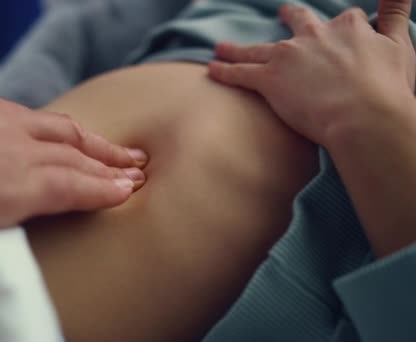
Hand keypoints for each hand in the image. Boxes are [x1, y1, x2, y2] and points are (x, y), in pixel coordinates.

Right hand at [0, 38, 147, 253]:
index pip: (25, 120)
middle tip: (128, 158)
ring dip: (108, 170)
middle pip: (60, 134)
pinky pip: (69, 188)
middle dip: (97, 147)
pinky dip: (100, 191)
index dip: (55, 135)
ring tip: (134, 178)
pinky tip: (121, 194)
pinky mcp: (8, 187)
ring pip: (72, 159)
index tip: (76, 145)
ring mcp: (3, 150)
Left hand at [208, 1, 415, 146]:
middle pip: (296, 21)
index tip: (339, 34)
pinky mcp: (269, 79)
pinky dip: (225, 69)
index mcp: (347, 28)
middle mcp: (314, 36)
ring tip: (222, 47)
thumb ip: (396, 16)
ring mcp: (288, 56)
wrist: (363, 116)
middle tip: (280, 15)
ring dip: (238, 48)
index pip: (342, 20)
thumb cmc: (386, 88)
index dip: (340, 28)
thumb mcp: (400, 46)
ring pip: (257, 48)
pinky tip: (212, 68)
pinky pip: (240, 72)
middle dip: (288, 18)